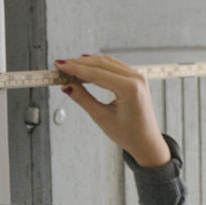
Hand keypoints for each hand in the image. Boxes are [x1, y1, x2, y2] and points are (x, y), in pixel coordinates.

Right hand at [55, 55, 170, 167]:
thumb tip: (66, 85)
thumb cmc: (129, 134)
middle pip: (101, 64)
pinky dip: (99, 65)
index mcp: (130, 89)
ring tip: (69, 66)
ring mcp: (138, 77)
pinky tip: (85, 67)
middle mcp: (137, 79)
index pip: (96, 73)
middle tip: (60, 66)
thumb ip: (83, 99)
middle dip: (79, 64)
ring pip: (108, 62)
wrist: (147, 141)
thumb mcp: (101, 117)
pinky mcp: (137, 79)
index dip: (75, 68)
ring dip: (88, 63)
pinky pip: (115, 67)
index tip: (58, 65)